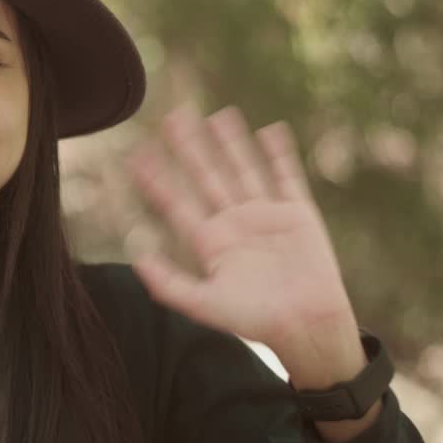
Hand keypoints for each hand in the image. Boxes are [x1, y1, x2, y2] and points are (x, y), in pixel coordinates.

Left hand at [125, 102, 356, 353]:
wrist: (307, 327)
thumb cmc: (255, 320)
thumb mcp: (204, 304)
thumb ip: (168, 282)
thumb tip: (136, 256)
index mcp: (210, 241)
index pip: (177, 202)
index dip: (157, 178)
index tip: (137, 153)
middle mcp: (234, 223)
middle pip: (207, 176)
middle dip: (190, 147)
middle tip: (173, 116)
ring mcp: (266, 215)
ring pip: (243, 169)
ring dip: (230, 143)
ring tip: (217, 115)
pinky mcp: (298, 214)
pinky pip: (286, 177)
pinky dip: (279, 154)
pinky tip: (270, 130)